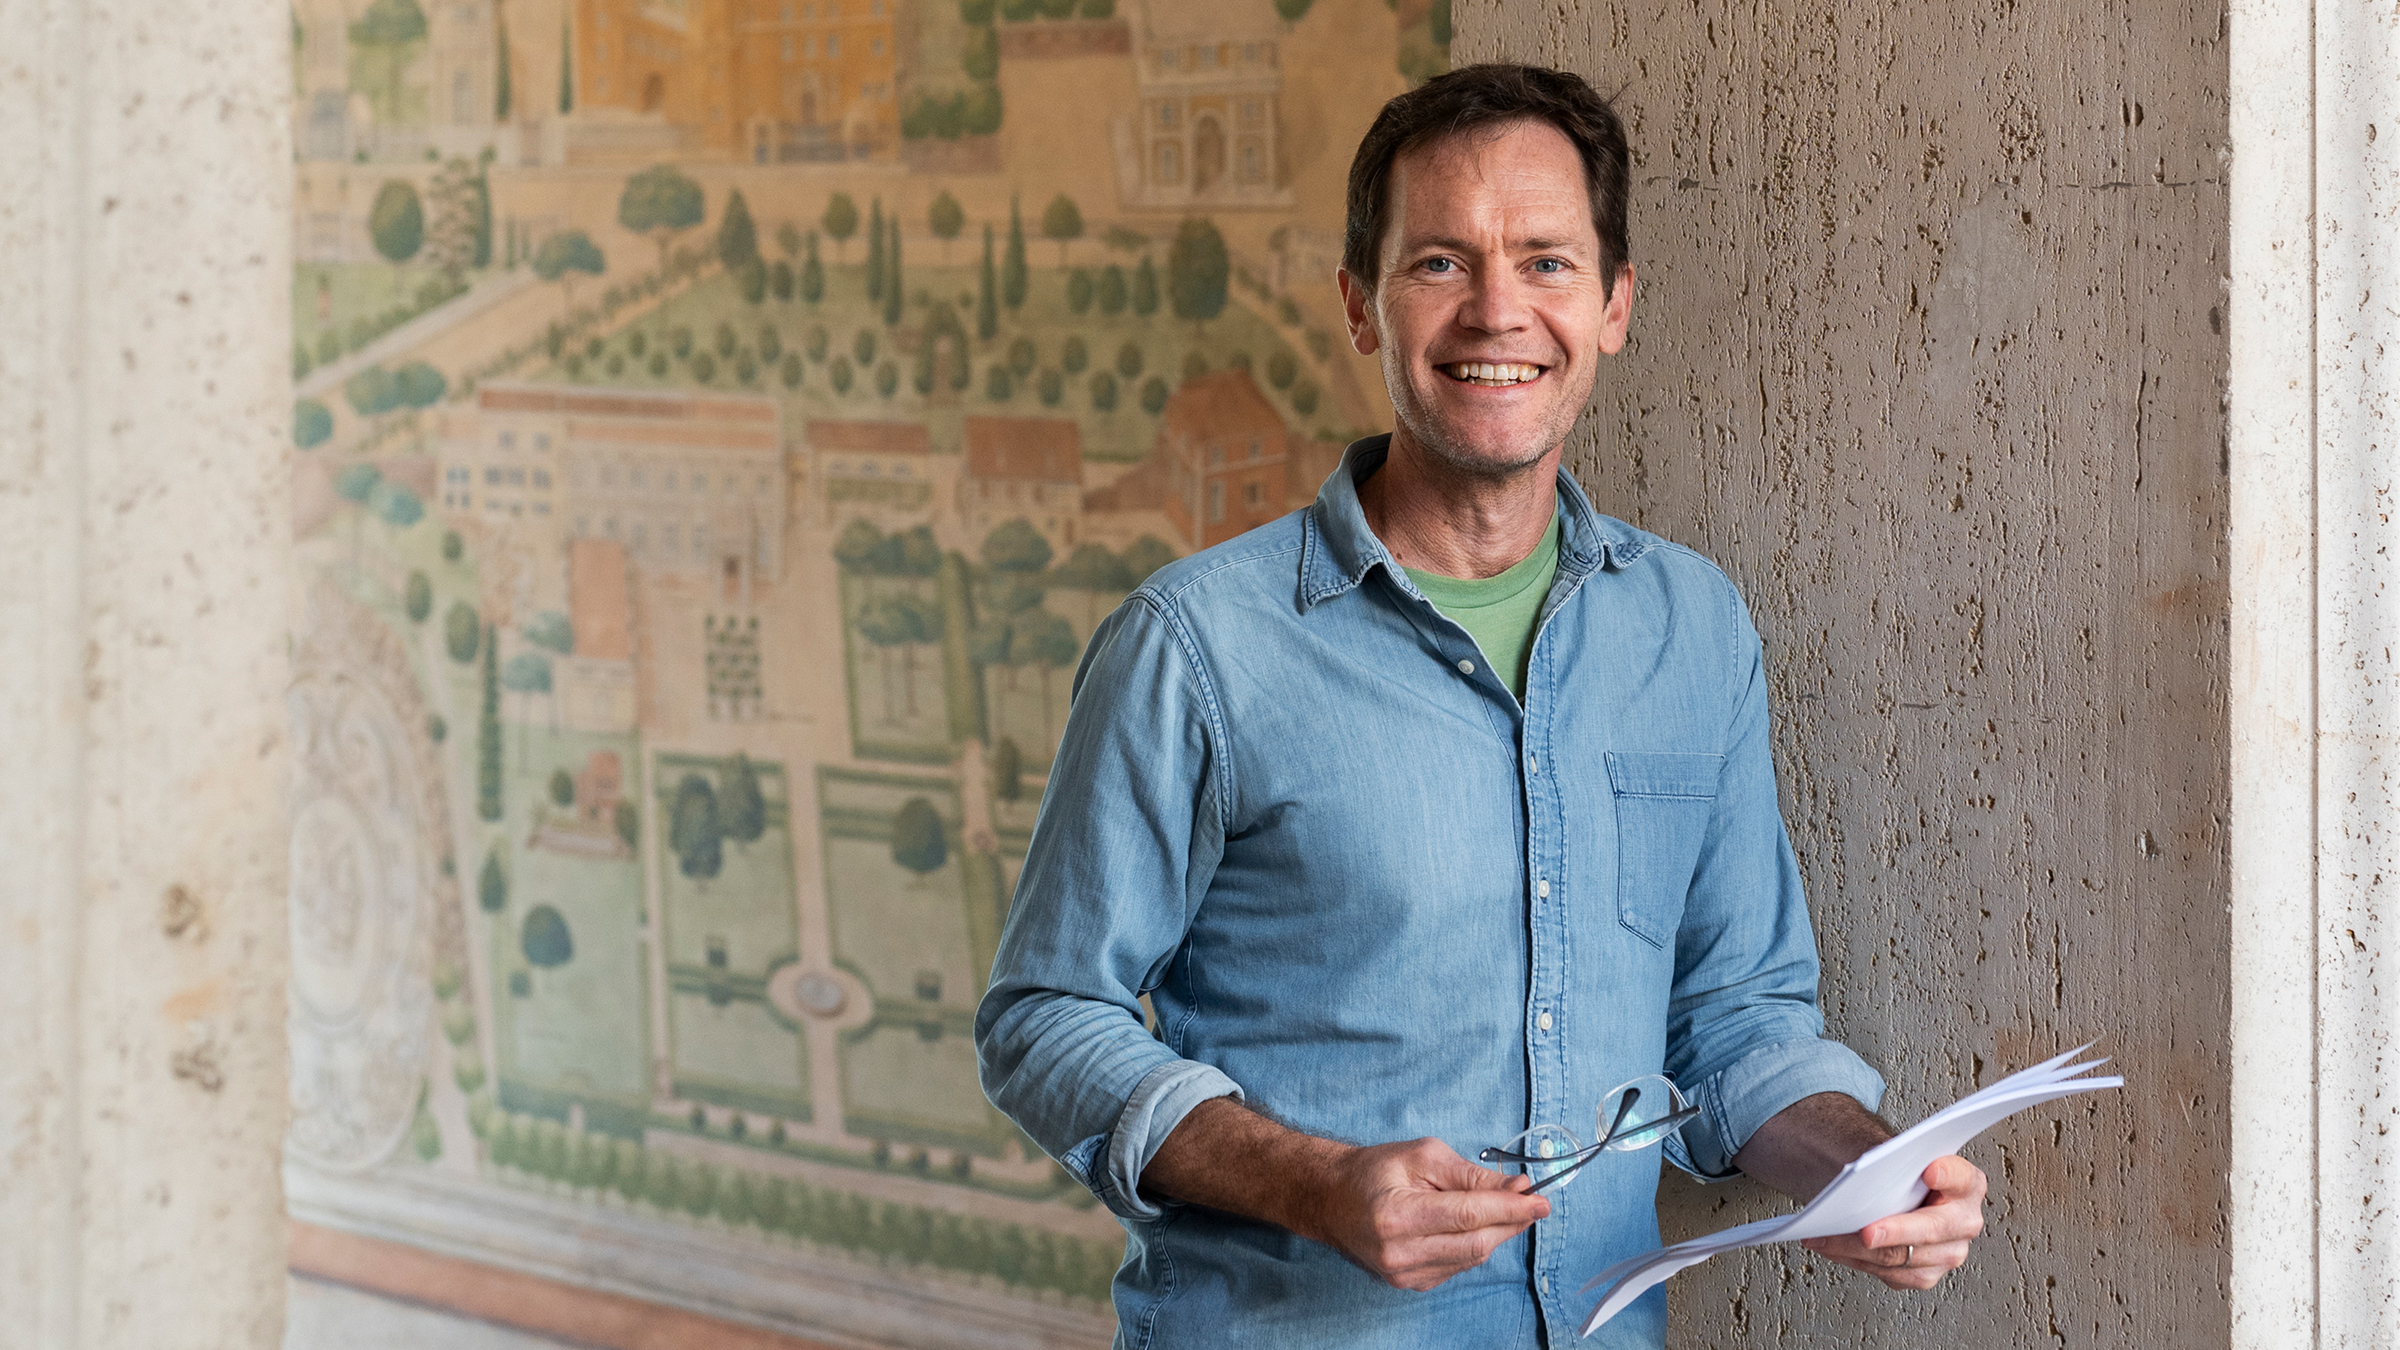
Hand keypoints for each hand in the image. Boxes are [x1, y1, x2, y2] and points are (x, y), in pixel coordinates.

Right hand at [1296, 1136, 1551, 1291]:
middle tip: (1531, 1202)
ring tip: (1504, 1209)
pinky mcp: (1410, 1284)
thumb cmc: (1373, 1170)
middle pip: (1476, 1243)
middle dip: (1511, 1222)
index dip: (1510, 1209)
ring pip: (1471, 1258)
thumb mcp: (1422, 1155)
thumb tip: (1514, 1188)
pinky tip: (1473, 1226)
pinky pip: (1458, 1266)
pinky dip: (1474, 1245)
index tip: (1540, 1200)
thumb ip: (1470, 1174)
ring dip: (1495, 1234)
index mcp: (1398, 1215)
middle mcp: (1400, 1253)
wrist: (1330, 1199)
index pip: (1469, 1216)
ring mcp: (1404, 1274)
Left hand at [1798, 1154, 1986, 1290]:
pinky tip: (1832, 1248)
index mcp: (1966, 1184)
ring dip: (1859, 1250)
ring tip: (1827, 1237)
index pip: (1962, 1177)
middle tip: (1866, 1232)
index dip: (1947, 1174)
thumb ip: (1893, 1162)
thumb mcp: (1899, 1158)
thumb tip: (1862, 1175)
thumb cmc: (1900, 1174)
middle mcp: (1964, 1222)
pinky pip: (1890, 1274)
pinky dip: (1855, 1260)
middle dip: (1895, 1231)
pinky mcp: (1926, 1274)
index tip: (1929, 1172)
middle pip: (1932, 1228)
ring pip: (1904, 1258)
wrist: (1899, 1195)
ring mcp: (1948, 1252)